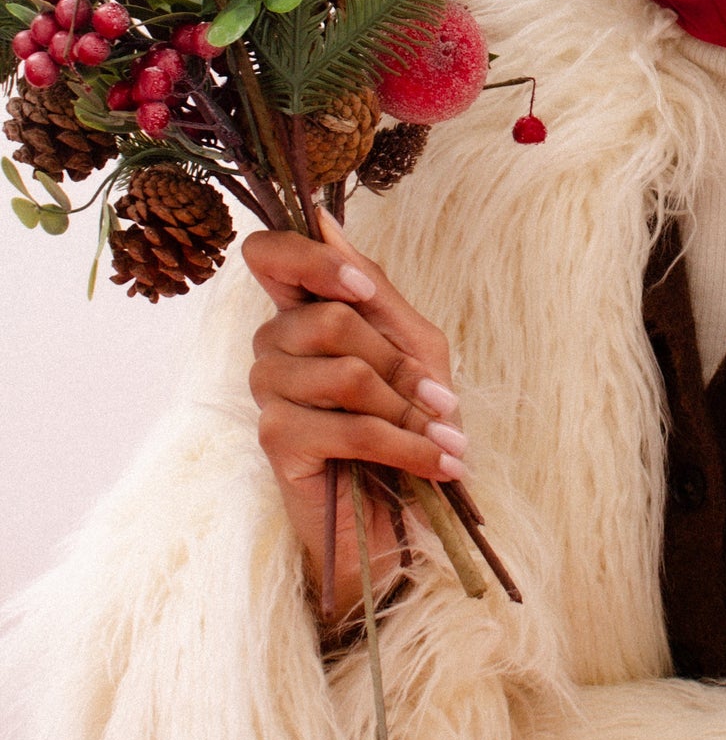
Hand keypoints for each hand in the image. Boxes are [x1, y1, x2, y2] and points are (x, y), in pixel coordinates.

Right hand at [245, 209, 467, 622]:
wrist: (402, 518)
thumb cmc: (407, 424)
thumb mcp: (414, 349)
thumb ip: (376, 291)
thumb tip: (326, 221)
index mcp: (302, 312)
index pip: (269, 254)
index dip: (312, 260)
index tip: (362, 289)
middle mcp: (273, 346)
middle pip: (330, 318)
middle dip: (399, 362)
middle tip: (441, 400)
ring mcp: (268, 393)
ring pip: (346, 373)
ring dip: (409, 410)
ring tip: (444, 437)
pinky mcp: (276, 441)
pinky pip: (350, 426)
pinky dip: (406, 445)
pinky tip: (438, 462)